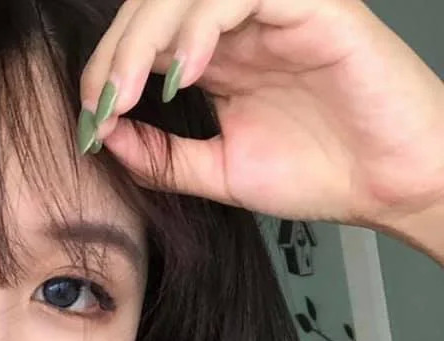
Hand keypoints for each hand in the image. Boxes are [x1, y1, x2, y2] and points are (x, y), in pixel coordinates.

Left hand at [79, 0, 443, 231]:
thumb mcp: (219, 171)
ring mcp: (275, 12)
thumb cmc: (320, 173)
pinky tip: (184, 74)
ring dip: (146, 38)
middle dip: (113, 53)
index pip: (143, 42)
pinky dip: (202, 27)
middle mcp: (239, 27)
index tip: (88, 124)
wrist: (389, 186)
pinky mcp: (313, 6)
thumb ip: (162, 157)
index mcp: (218, 57)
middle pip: (156, 7)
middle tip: (96, 104)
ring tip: (128, 92)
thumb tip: (104, 138)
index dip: (105, 74)